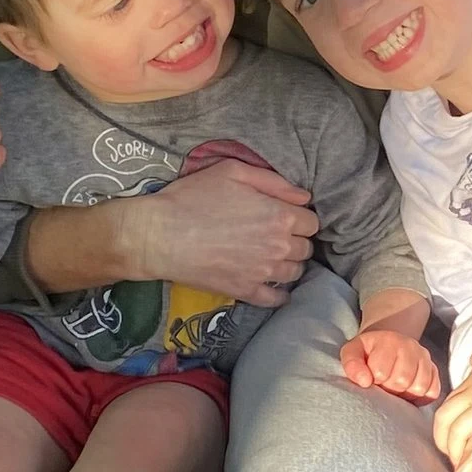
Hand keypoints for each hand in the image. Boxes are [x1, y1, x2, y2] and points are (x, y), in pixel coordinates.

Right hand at [129, 156, 319, 306]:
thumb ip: (273, 181)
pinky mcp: (245, 292)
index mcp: (280, 216)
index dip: (299, 217)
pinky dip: (279, 294)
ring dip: (288, 263)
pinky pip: (276, 299)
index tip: (284, 215)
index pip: (312, 222)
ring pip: (294, 273)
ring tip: (271, 256)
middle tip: (276, 234)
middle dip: (295, 240)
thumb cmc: (193, 197)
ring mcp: (263, 273)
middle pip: (306, 248)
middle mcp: (278, 247)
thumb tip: (303, 196)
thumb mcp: (232, 172)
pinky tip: (271, 285)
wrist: (159, 235)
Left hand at [342, 326, 441, 402]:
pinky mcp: (434, 370)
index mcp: (388, 341)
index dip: (374, 380)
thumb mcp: (352, 352)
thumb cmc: (368, 352)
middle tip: (384, 384)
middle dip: (390, 388)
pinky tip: (409, 391)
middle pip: (402, 380)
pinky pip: (433, 391)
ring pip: (419, 387)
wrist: (388, 343)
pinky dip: (420, 397)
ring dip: (405, 393)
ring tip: (396, 387)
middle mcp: (410, 346)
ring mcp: (425, 357)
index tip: (372, 377)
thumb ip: (352, 365)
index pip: (381, 371)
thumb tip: (365, 382)